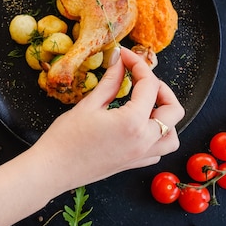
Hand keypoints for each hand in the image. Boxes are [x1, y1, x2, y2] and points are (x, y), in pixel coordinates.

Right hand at [31, 46, 184, 192]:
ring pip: (172, 135)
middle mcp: (144, 140)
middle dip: (161, 88)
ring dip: (165, 117)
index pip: (148, 85)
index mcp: (133, 122)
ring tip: (146, 105)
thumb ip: (110, 81)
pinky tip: (140, 126)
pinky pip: (159, 150)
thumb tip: (119, 61)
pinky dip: (157, 136)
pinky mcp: (133, 164)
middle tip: (140, 78)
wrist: (53, 169)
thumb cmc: (65, 139)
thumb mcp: (89, 105)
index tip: (124, 55)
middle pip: (173, 109)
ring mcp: (140, 155)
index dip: (137, 64)